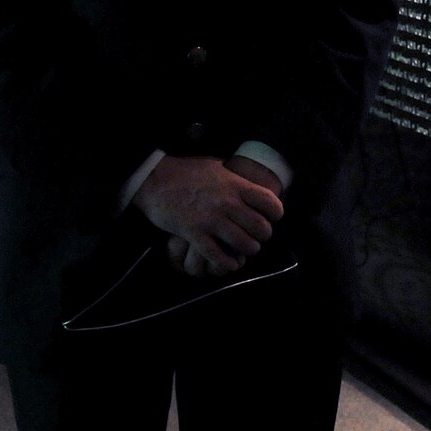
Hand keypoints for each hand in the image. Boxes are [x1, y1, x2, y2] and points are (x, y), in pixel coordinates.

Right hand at [133, 155, 283, 277]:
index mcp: (235, 185)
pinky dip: (227, 263)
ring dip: (248, 249)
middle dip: (263, 235)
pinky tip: (230, 263)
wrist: (155, 179)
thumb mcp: (216, 166)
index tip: (272, 218)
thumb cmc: (185, 171)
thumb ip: (233, 177)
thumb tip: (246, 179)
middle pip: (260, 227)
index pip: (269, 202)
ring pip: (243, 243)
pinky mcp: (194, 234)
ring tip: (246, 249)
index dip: (275, 213)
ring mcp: (211, 220)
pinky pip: (217, 255)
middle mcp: (227, 203)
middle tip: (258, 237)